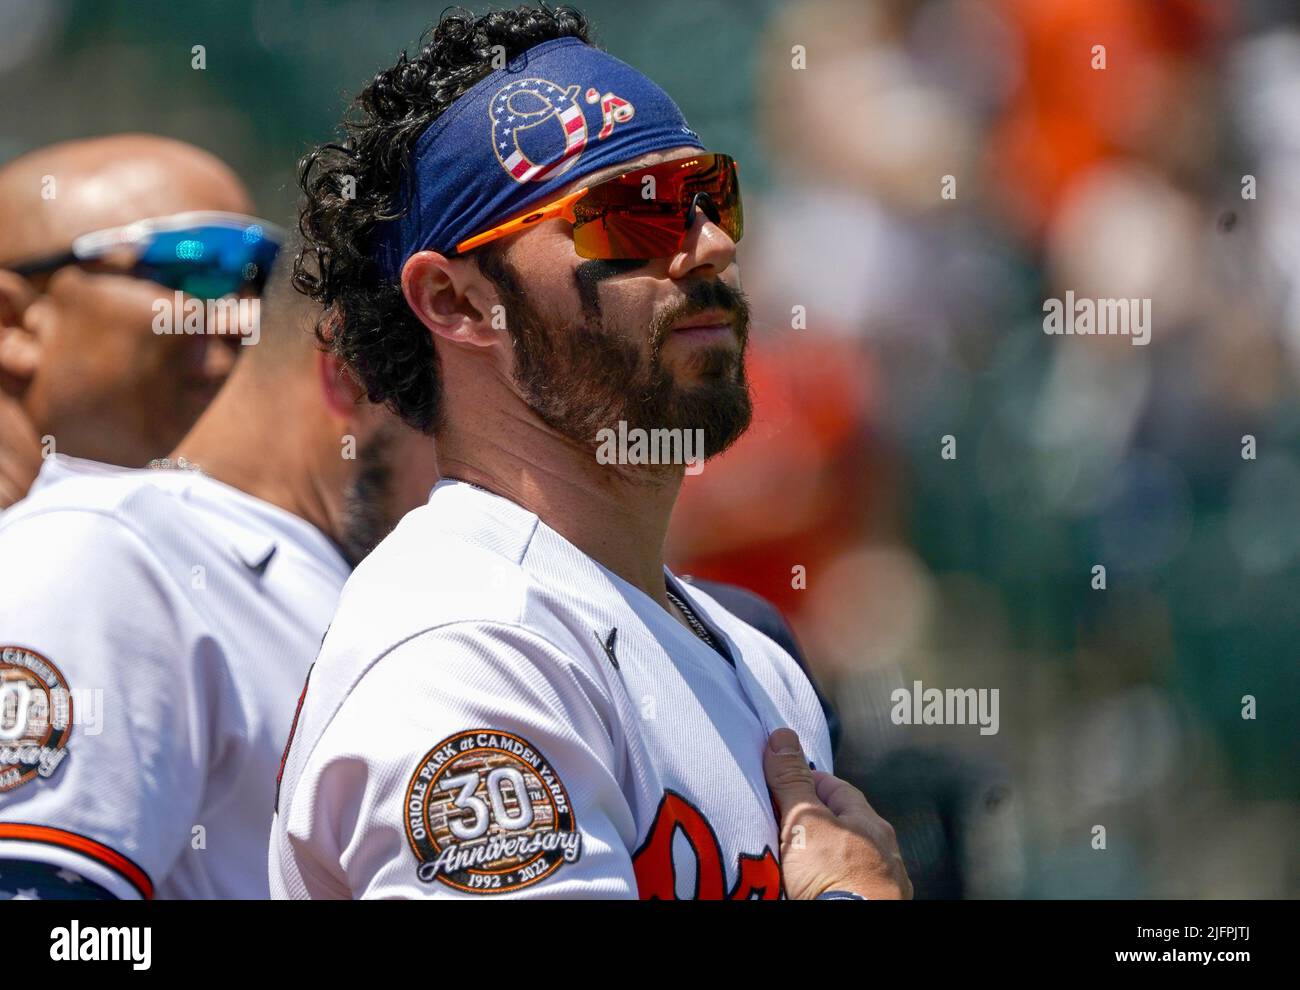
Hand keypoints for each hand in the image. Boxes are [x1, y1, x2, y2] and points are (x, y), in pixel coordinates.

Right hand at [764, 727, 911, 899]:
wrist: (852, 924)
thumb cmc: (835, 876)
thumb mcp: (803, 821)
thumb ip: (792, 781)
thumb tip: (782, 736)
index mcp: (869, 822)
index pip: (836, 788)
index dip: (807, 782)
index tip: (783, 782)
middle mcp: (882, 850)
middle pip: (843, 824)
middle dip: (816, 822)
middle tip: (782, 822)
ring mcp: (882, 882)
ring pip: (849, 857)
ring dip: (826, 854)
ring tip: (796, 860)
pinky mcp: (871, 903)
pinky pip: (849, 884)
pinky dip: (833, 881)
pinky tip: (815, 887)